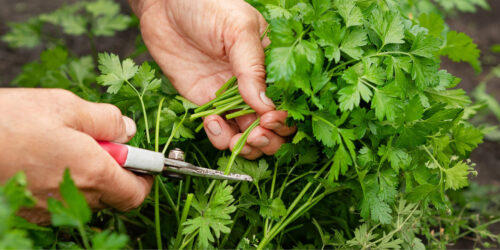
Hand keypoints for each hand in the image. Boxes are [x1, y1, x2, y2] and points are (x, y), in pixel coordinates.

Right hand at [0, 88, 152, 224]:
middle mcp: (75, 200)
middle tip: (93, 143)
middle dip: (112, 170)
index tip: (141, 161)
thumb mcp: (65, 106)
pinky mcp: (29, 214)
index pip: (136, 193)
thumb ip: (106, 120)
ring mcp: (49, 212)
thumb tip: (128, 130)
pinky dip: (62, 184)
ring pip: (85, 199)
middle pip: (111, 195)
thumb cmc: (10, 121)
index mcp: (93, 174)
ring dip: (85, 177)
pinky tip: (43, 162)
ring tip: (60, 148)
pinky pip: (59, 203)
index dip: (144, 177)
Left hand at [131, 0, 295, 158]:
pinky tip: (212, 122)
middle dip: (267, 139)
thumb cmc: (209, 5)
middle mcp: (252, 86)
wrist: (166, 4)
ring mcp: (229, 97)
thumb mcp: (239, 29)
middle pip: (271, 127)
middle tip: (255, 136)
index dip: (282, 118)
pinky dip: (219, 137)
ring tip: (235, 138)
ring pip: (246, 136)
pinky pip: (219, 131)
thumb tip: (265, 107)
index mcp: (270, 66)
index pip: (286, 102)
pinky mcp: (206, 103)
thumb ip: (253, 68)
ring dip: (245, 146)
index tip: (269, 119)